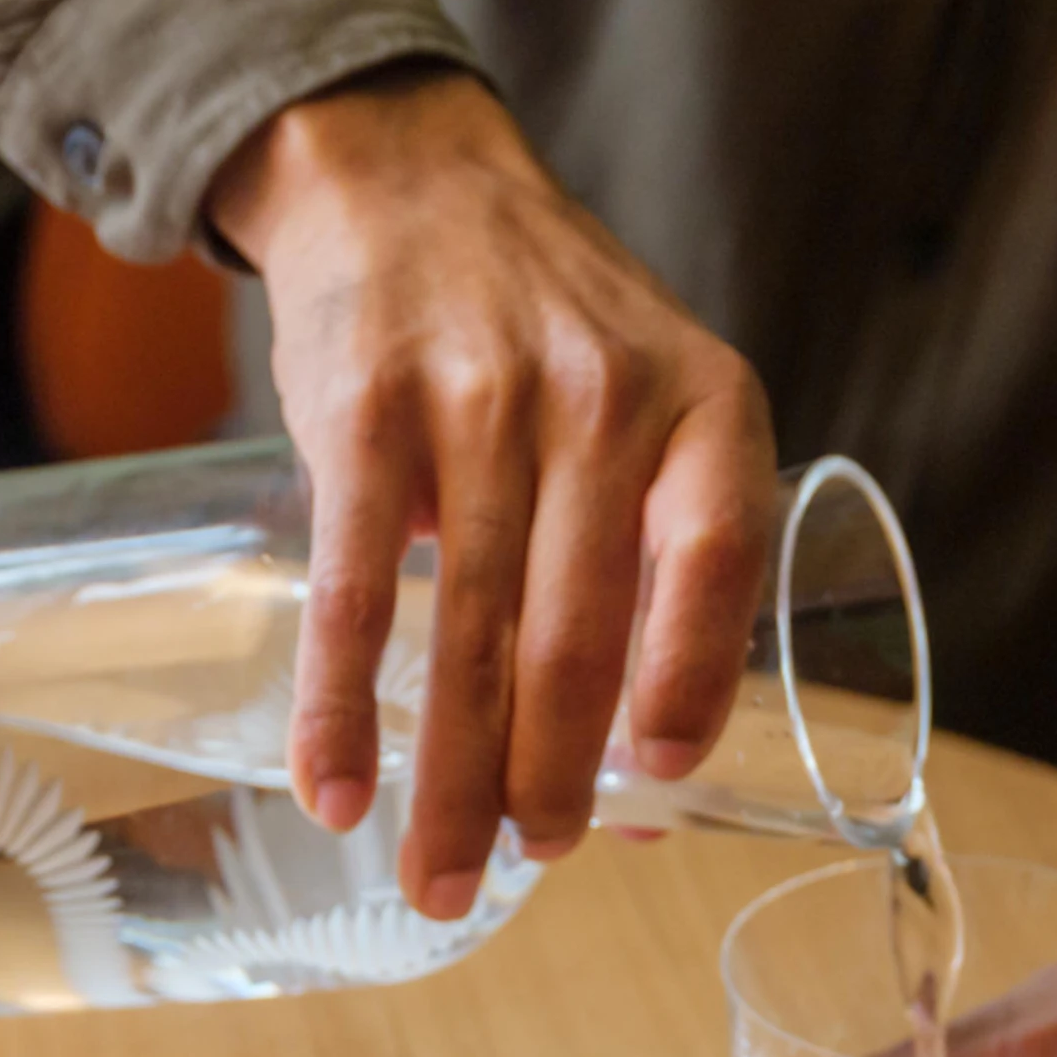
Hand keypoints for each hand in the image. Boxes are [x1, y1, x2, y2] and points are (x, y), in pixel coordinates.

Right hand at [207, 68, 776, 920]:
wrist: (408, 179)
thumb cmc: (545, 332)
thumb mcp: (646, 407)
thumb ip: (656, 571)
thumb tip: (645, 800)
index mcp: (703, 402)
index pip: (718, 556)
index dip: (691, 680)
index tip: (660, 781)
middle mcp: (601, 396)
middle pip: (577, 630)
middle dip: (550, 777)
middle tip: (526, 864)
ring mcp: (478, 403)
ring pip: (469, 633)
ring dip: (449, 778)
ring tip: (439, 877)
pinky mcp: (365, 414)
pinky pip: (356, 592)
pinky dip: (343, 708)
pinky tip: (339, 791)